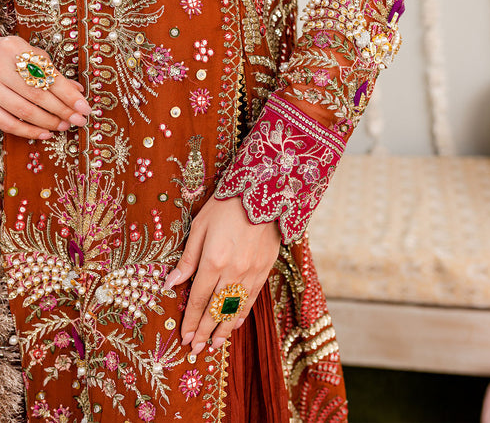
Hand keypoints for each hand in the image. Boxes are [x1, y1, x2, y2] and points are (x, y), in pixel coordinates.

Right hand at [0, 35, 90, 139]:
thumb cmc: (9, 56)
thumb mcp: (31, 55)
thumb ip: (52, 72)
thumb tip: (76, 91)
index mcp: (16, 50)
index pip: (48, 75)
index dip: (69, 95)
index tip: (84, 107)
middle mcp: (1, 67)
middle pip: (37, 94)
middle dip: (62, 110)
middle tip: (78, 120)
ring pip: (23, 110)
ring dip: (47, 121)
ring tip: (64, 126)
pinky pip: (6, 122)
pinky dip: (26, 131)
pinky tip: (44, 133)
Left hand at [163, 195, 280, 353]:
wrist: (263, 192)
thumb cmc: (226, 206)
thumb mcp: (200, 227)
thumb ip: (187, 258)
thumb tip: (171, 283)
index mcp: (213, 261)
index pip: (198, 299)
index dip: (190, 321)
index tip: (184, 337)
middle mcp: (233, 271)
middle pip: (215, 309)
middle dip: (204, 332)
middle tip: (195, 349)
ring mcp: (251, 272)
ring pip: (235, 308)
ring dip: (224, 329)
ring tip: (214, 345)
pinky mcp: (265, 268)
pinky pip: (252, 297)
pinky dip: (242, 313)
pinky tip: (235, 323)